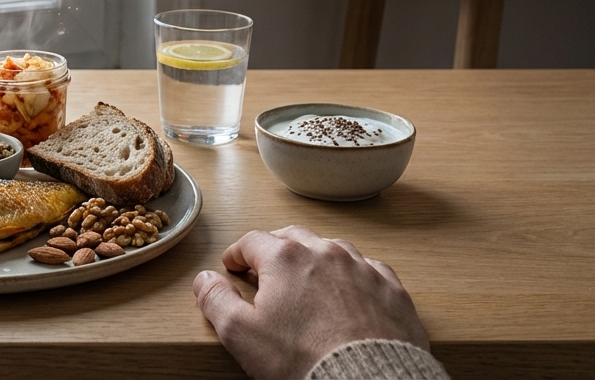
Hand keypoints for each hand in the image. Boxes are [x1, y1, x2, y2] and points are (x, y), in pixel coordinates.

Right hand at [193, 225, 427, 379]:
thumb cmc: (305, 359)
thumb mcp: (241, 334)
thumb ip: (216, 300)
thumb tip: (205, 280)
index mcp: (284, 258)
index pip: (251, 241)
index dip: (237, 253)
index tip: (232, 265)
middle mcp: (324, 252)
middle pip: (292, 236)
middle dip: (274, 247)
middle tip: (265, 266)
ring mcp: (361, 268)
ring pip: (332, 248)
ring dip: (315, 258)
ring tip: (307, 278)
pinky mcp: (390, 289)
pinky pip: (368, 269)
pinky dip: (353, 276)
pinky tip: (349, 292)